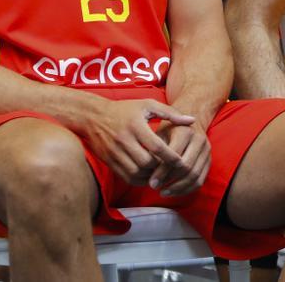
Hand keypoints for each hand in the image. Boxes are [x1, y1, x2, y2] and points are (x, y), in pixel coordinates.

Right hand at [79, 99, 194, 185]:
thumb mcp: (148, 105)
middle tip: (172, 169)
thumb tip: (192, 121)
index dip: (171, 157)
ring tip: (162, 173)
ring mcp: (114, 152)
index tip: (181, 162)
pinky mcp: (109, 162)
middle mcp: (123, 140)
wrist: (92, 116)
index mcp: (136, 126)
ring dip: (151, 176)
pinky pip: (126, 177)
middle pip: (147, 163)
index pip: (156, 146)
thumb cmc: (125, 109)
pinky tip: (149, 175)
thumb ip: (171, 113)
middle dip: (161, 168)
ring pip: (136, 173)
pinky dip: (140, 180)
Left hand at [149, 120, 211, 196]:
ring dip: (178, 187)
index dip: (162, 171)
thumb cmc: (169, 129)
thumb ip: (155, 151)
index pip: (174, 156)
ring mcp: (206, 151)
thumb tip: (148, 173)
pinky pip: (200, 180)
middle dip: (169, 180)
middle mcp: (199, 140)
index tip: (151, 181)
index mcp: (185, 132)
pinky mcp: (209, 160)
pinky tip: (174, 192)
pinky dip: (187, 189)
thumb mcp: (159, 134)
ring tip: (163, 192)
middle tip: (154, 187)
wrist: (190, 118)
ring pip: (195, 176)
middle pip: (187, 167)